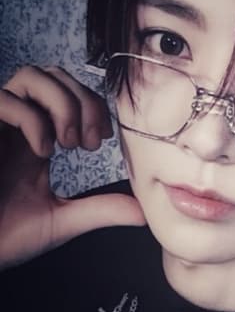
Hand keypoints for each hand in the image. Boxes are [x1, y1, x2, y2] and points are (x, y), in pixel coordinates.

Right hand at [0, 65, 145, 269]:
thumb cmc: (4, 236)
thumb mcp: (62, 220)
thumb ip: (101, 210)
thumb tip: (143, 213)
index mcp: (38, 137)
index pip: (71, 93)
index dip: (93, 106)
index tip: (101, 139)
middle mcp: (18, 124)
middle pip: (55, 75)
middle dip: (83, 101)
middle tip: (89, 142)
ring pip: (32, 75)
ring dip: (61, 103)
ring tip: (67, 143)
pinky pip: (4, 99)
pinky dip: (32, 119)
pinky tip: (42, 151)